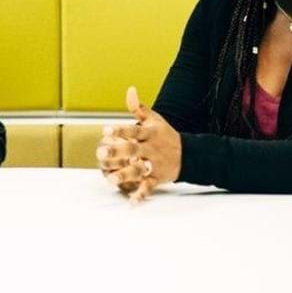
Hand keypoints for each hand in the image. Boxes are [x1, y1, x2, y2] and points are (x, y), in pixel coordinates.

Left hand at [96, 86, 182, 202]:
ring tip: (110, 179)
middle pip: (133, 150)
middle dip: (118, 152)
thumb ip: (138, 107)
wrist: (190, 154)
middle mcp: (151, 149)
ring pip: (139, 170)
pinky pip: (149, 187)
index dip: (120, 130)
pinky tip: (130, 202)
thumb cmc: (165, 134)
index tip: (105, 130)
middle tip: (101, 153)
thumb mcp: (154, 119)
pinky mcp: (158, 178)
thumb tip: (129, 90)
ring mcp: (155, 164)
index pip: (133, 130)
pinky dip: (140, 195)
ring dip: (125, 175)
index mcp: (149, 133)